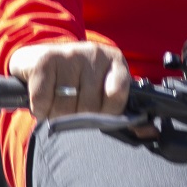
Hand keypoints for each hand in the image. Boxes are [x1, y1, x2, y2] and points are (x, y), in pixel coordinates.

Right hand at [8, 39, 130, 121]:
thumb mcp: (102, 89)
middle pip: (90, 105)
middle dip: (78, 115)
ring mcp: (70, 54)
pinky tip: (42, 98)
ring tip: (55, 101)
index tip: (99, 112)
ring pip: (66, 106)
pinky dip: (40, 108)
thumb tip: (150, 133)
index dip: (108, 111)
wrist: (36, 58)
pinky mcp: (45, 60)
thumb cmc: (74, 80)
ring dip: (56, 113)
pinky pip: (43, 100)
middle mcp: (95, 53)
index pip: (118, 93)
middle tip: (72, 105)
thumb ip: (124, 111)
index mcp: (115, 61)